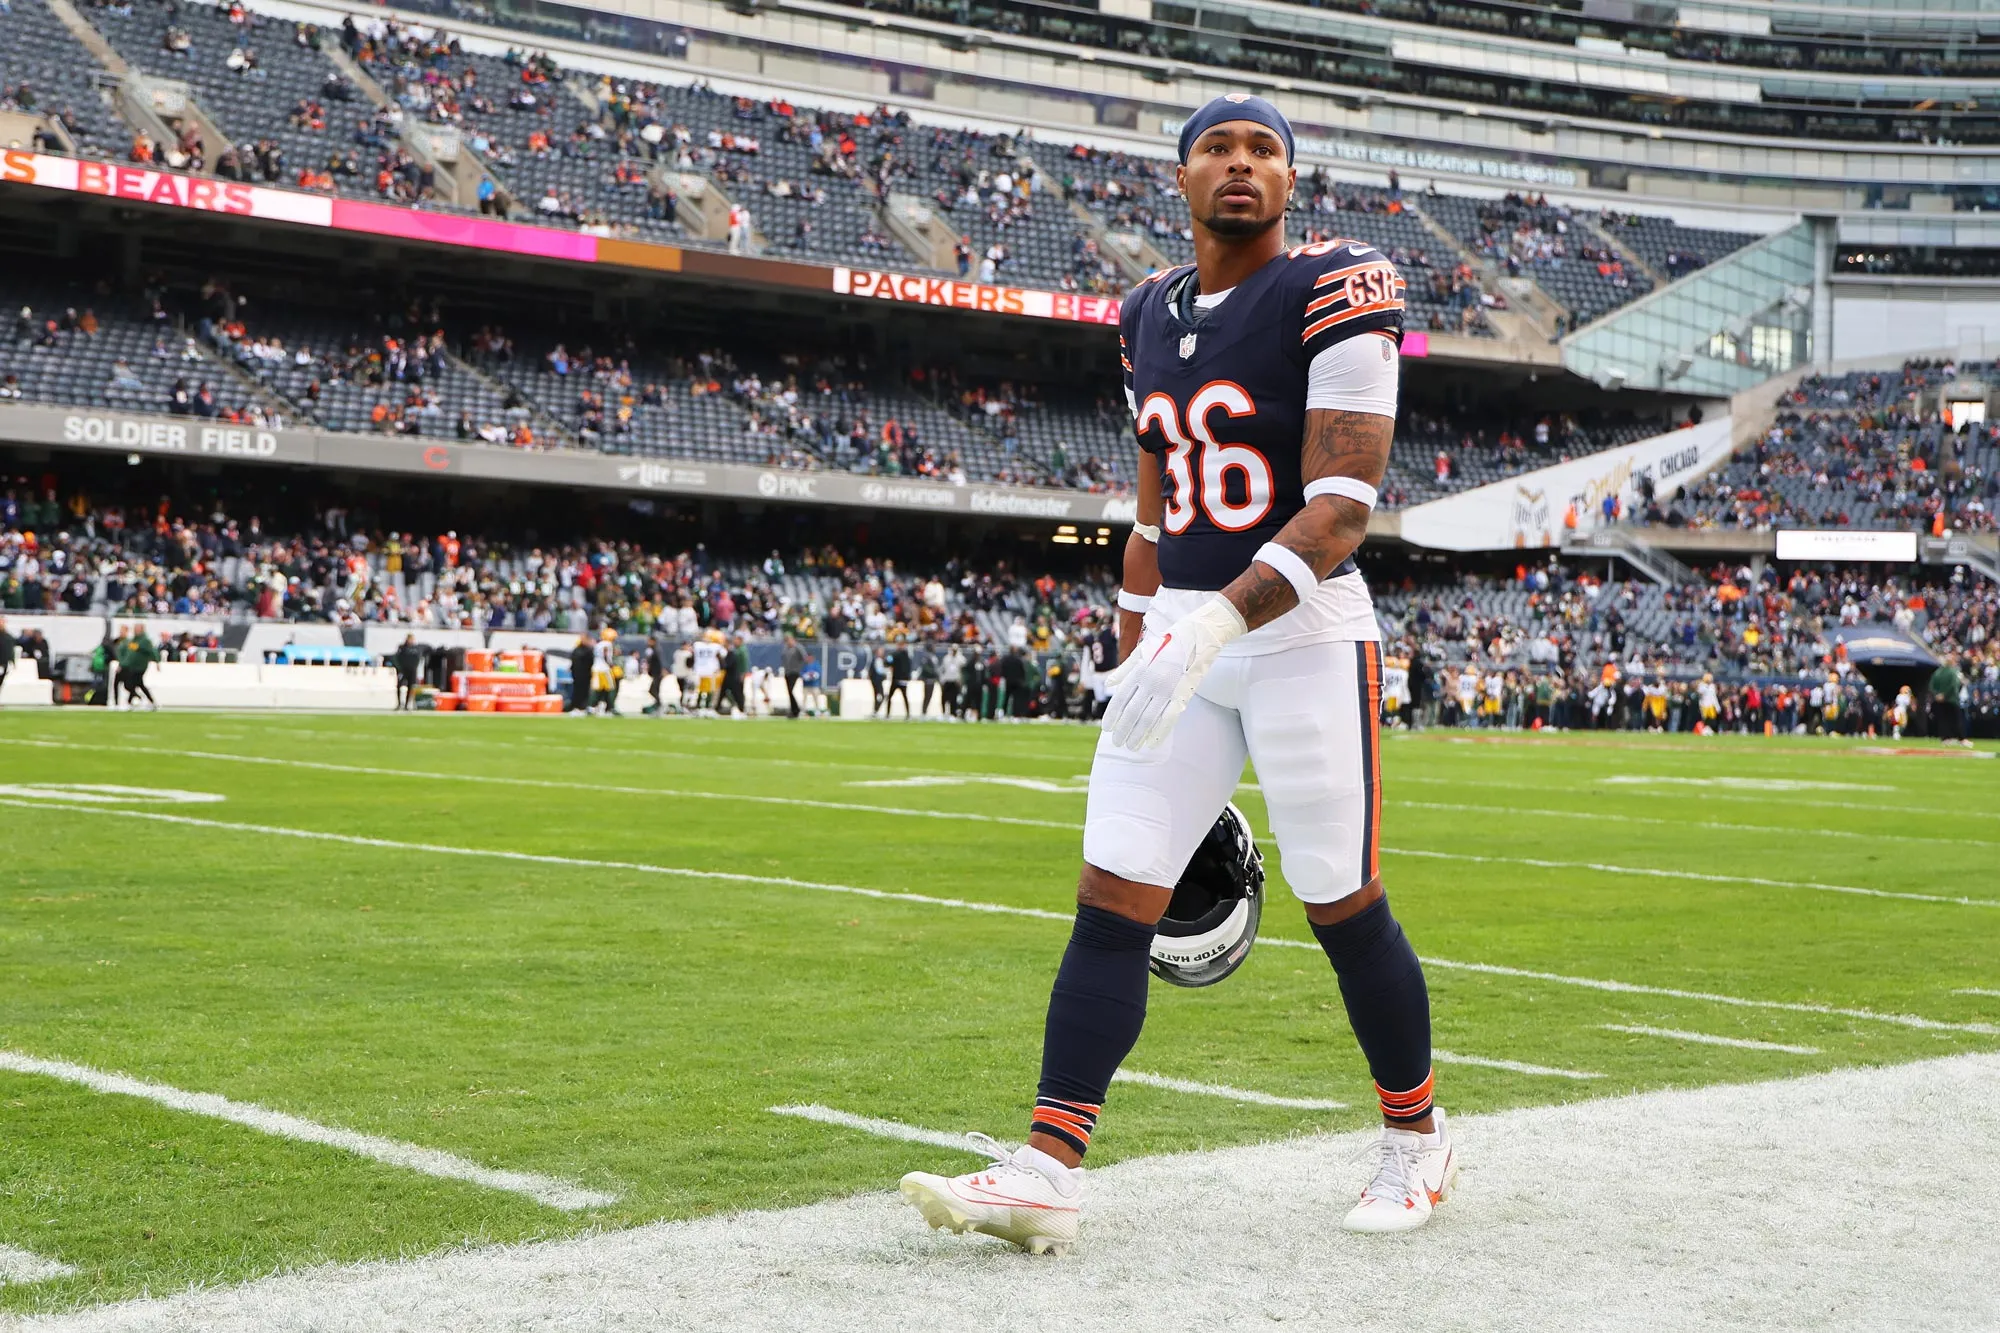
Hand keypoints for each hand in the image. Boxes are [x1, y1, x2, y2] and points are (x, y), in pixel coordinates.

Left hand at [1100, 596, 1246, 749]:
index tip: (1107, 728)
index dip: (1112, 716)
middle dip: (1123, 730)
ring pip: (1149, 718)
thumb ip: (1124, 669)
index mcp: (1139, 670)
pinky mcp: (1183, 693)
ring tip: (1131, 746)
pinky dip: (1160, 732)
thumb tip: (1108, 684)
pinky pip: (1169, 717)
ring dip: (1138, 735)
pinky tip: (1152, 743)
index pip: (1120, 698)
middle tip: (1118, 743)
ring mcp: (1167, 688)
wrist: (1199, 634)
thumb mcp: (1142, 651)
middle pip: (1132, 712)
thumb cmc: (1168, 642)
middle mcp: (1151, 681)